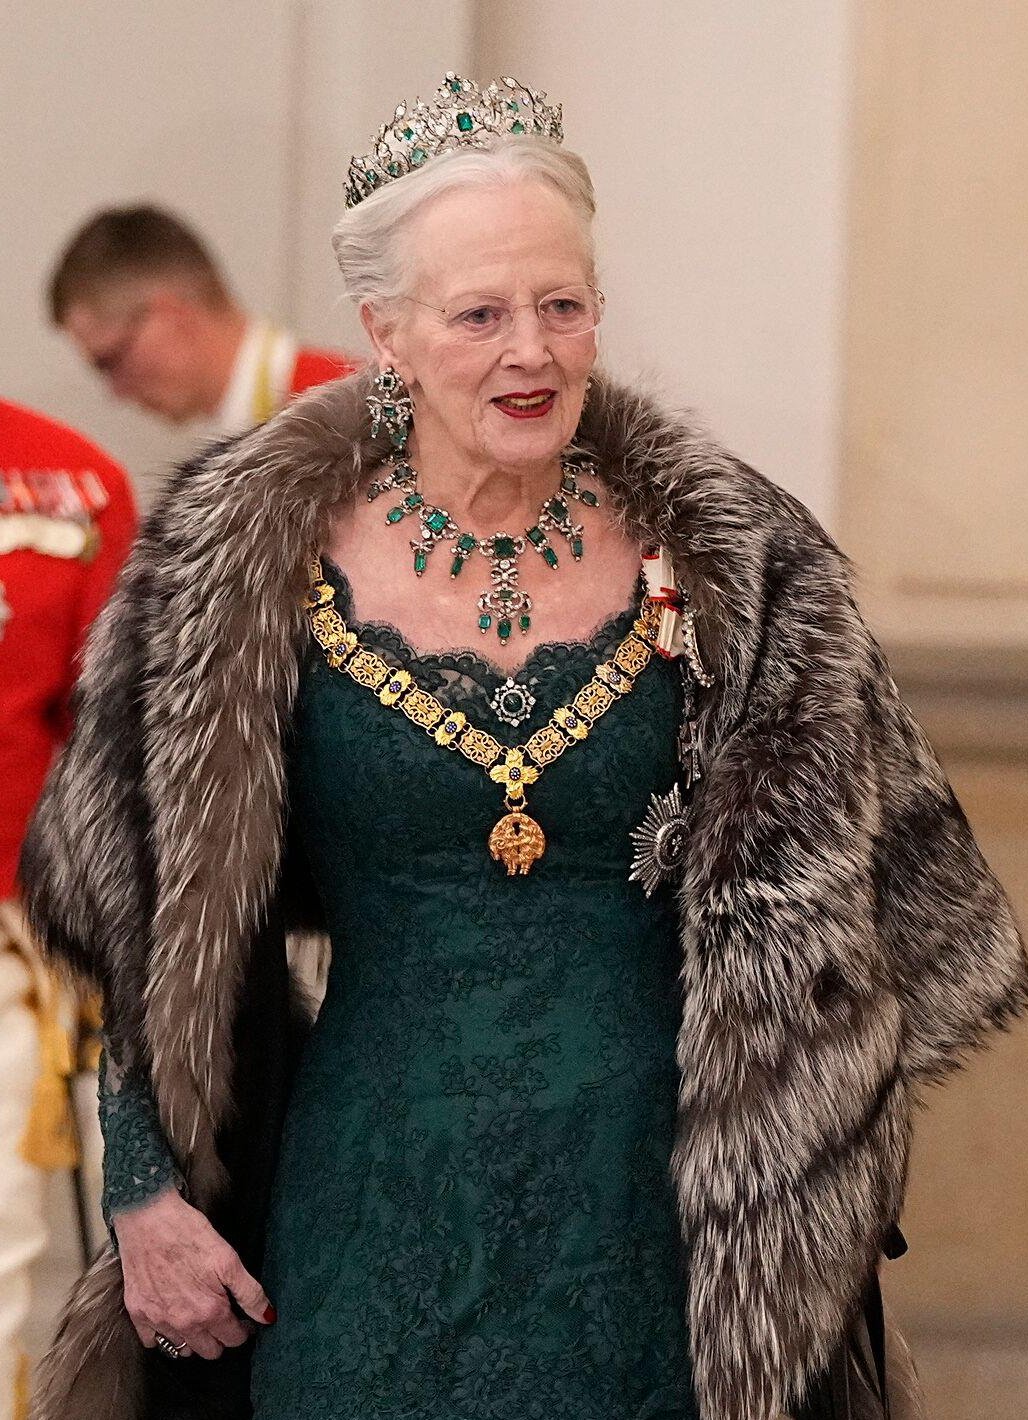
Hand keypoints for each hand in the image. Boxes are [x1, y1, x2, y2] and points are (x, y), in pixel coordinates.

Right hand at [114, 1185, 275, 1360]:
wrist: (148, 1217)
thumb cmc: (190, 1233)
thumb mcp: (229, 1259)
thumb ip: (250, 1293)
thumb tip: (267, 1318)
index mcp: (209, 1311)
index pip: (234, 1340)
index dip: (243, 1330)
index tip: (243, 1318)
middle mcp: (183, 1323)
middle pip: (210, 1351)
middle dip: (221, 1337)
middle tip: (222, 1314)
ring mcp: (158, 1321)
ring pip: (182, 1349)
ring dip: (193, 1339)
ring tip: (198, 1315)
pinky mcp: (137, 1314)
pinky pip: (153, 1342)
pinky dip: (164, 1335)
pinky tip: (171, 1316)